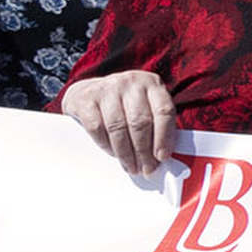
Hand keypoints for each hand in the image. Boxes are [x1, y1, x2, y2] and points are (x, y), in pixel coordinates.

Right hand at [59, 71, 175, 176]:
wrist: (89, 91)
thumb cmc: (124, 105)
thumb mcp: (146, 106)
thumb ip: (157, 125)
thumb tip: (163, 157)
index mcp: (152, 84)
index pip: (164, 111)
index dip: (164, 137)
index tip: (162, 157)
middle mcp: (131, 82)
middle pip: (140, 122)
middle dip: (144, 151)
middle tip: (146, 169)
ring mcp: (108, 87)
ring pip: (118, 127)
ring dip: (126, 153)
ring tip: (131, 167)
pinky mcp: (87, 98)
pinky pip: (97, 127)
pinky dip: (106, 145)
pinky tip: (113, 154)